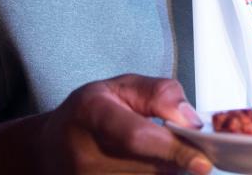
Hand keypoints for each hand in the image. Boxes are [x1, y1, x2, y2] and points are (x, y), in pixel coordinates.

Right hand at [39, 74, 211, 173]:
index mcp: (91, 112)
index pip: (138, 137)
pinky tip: (149, 166)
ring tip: (161, 154)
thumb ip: (160, 94)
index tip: (202, 160)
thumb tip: (191, 121)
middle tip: (188, 149)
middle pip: (148, 167)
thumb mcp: (123, 86)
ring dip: (165, 172)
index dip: (174, 149)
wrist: (49, 147)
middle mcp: (83, 153)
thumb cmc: (90, 112)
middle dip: (177, 160)